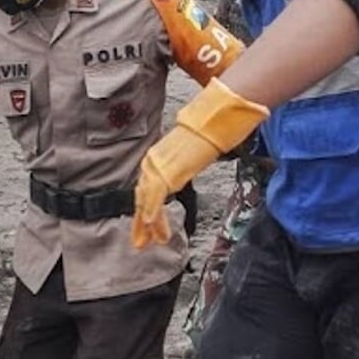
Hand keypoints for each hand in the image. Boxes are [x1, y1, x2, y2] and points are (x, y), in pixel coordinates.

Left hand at [130, 79, 267, 248]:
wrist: (218, 115)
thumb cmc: (215, 125)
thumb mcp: (203, 146)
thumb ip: (197, 153)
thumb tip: (206, 153)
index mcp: (164, 155)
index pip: (150, 186)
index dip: (146, 206)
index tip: (146, 224)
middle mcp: (157, 159)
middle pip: (143, 195)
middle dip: (141, 222)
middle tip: (140, 242)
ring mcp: (162, 163)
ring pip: (147, 199)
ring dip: (147, 223)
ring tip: (148, 243)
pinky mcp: (170, 168)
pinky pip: (156, 195)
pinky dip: (153, 212)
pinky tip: (151, 227)